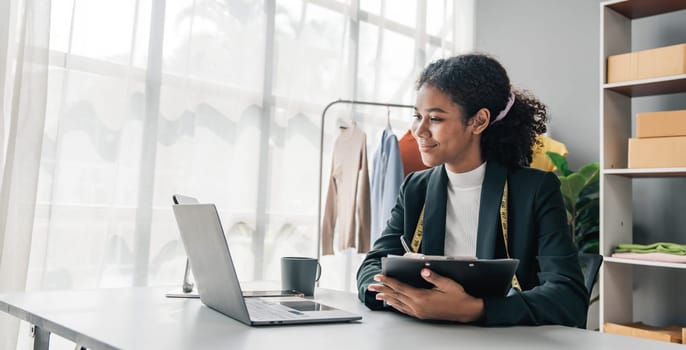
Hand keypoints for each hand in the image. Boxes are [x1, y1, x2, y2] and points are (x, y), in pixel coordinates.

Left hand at [367, 268, 483, 321]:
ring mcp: (419, 312)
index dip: (388, 281)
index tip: (379, 276)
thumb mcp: (447, 284)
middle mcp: (418, 306)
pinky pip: (404, 309)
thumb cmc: (458, 296)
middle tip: (371, 285)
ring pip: (398, 303)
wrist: (466, 310)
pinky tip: (392, 303)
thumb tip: (423, 270)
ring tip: (377, 294)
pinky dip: (396, 305)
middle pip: (396, 296)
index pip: (400, 288)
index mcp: (422, 298)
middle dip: (382, 289)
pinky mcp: (422, 315)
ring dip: (387, 297)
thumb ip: (433, 276)